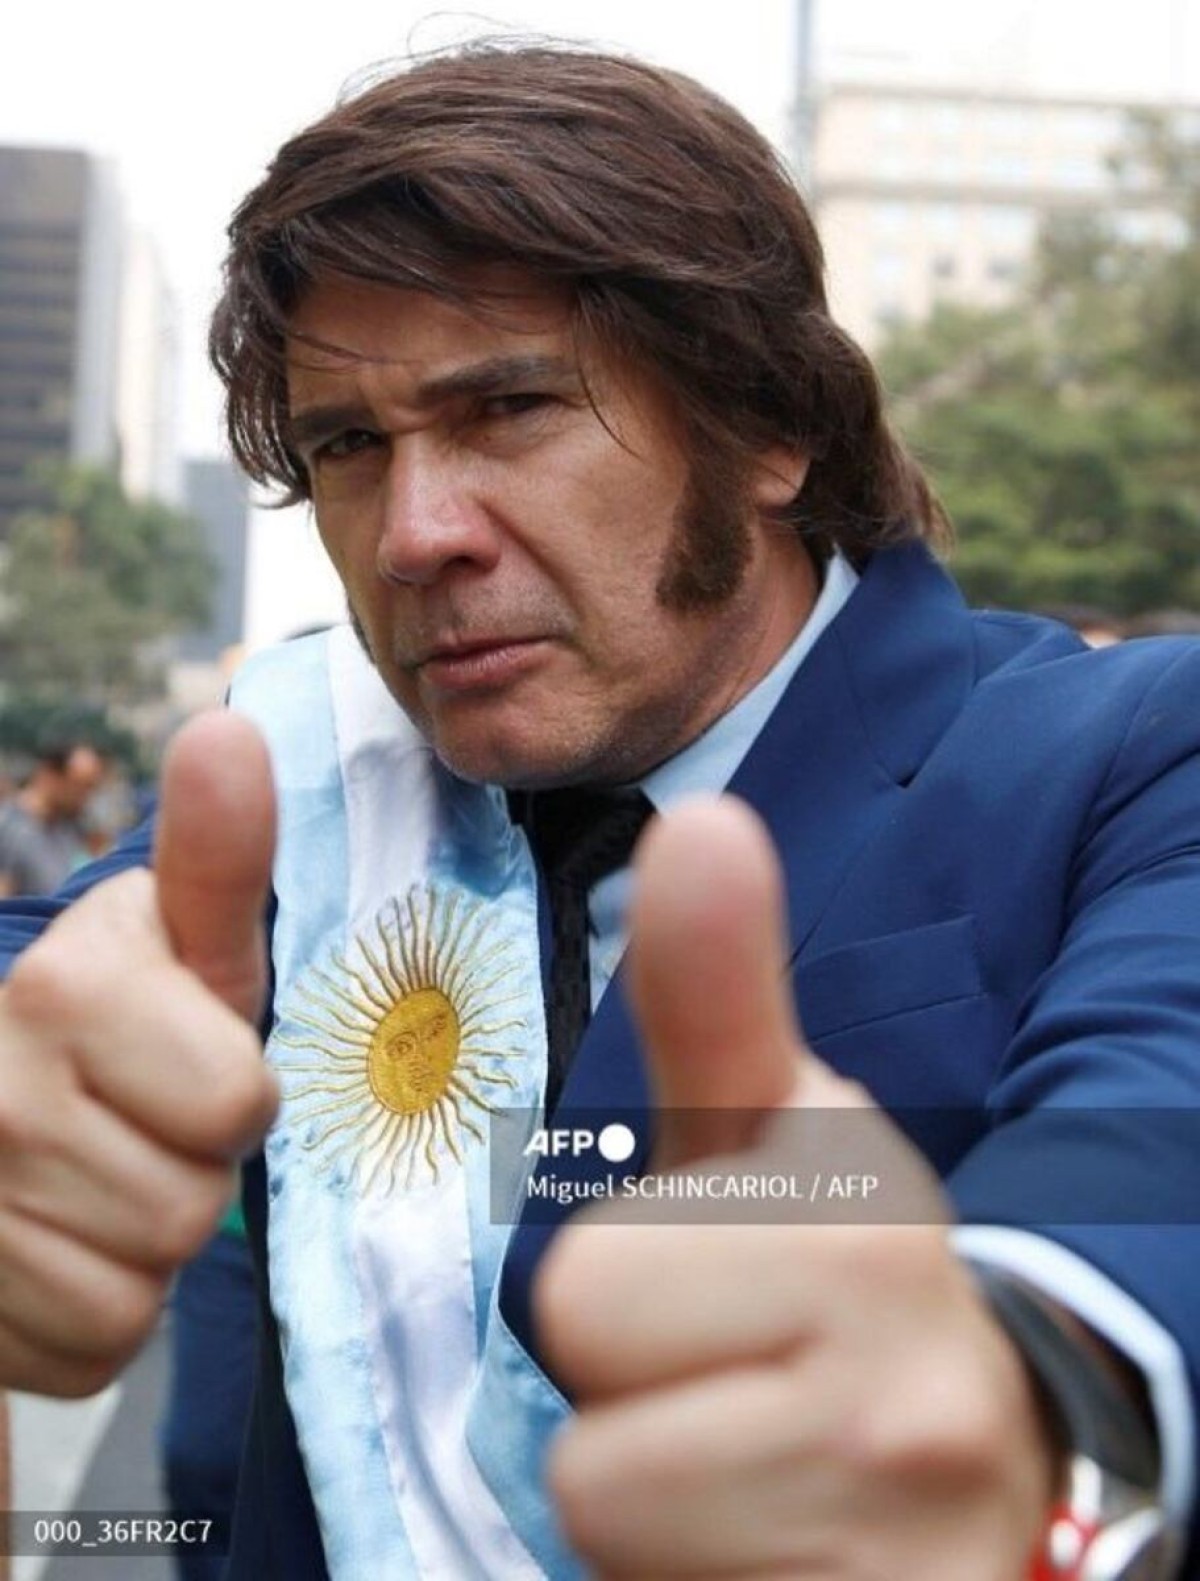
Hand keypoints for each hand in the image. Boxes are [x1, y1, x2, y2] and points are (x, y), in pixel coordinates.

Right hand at [0, 713, 278, 1395]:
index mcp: (65, 988)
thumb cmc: (121, 1016)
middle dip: (187, 1175)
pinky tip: (64, 1242)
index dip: (234, 1096)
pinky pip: (88, 1347)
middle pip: (189, 1211)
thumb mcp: (181, 941)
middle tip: (141, 1127)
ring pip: (136, 1291)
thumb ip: (219, 856)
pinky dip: (94, 1313)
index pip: (238, 1108)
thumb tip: (231, 732)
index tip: (187, 1061)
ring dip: (141, 1247)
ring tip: (99, 1179)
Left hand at [536, 796, 1056, 1579]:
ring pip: (618, 1518)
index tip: (730, 1283)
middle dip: (640, 1399)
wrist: (985, 1471)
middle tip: (736, 1385)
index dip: (632, 1292)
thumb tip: (704, 822)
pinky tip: (773, 1539)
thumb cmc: (840, 1280)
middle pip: (590, 1421)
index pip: (583, 1291)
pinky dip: (697, 1578)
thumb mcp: (784, 1134)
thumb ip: (721, 991)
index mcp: (862, 1226)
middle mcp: (907, 1387)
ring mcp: (903, 1531)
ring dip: (667, 1497)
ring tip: (755, 1463)